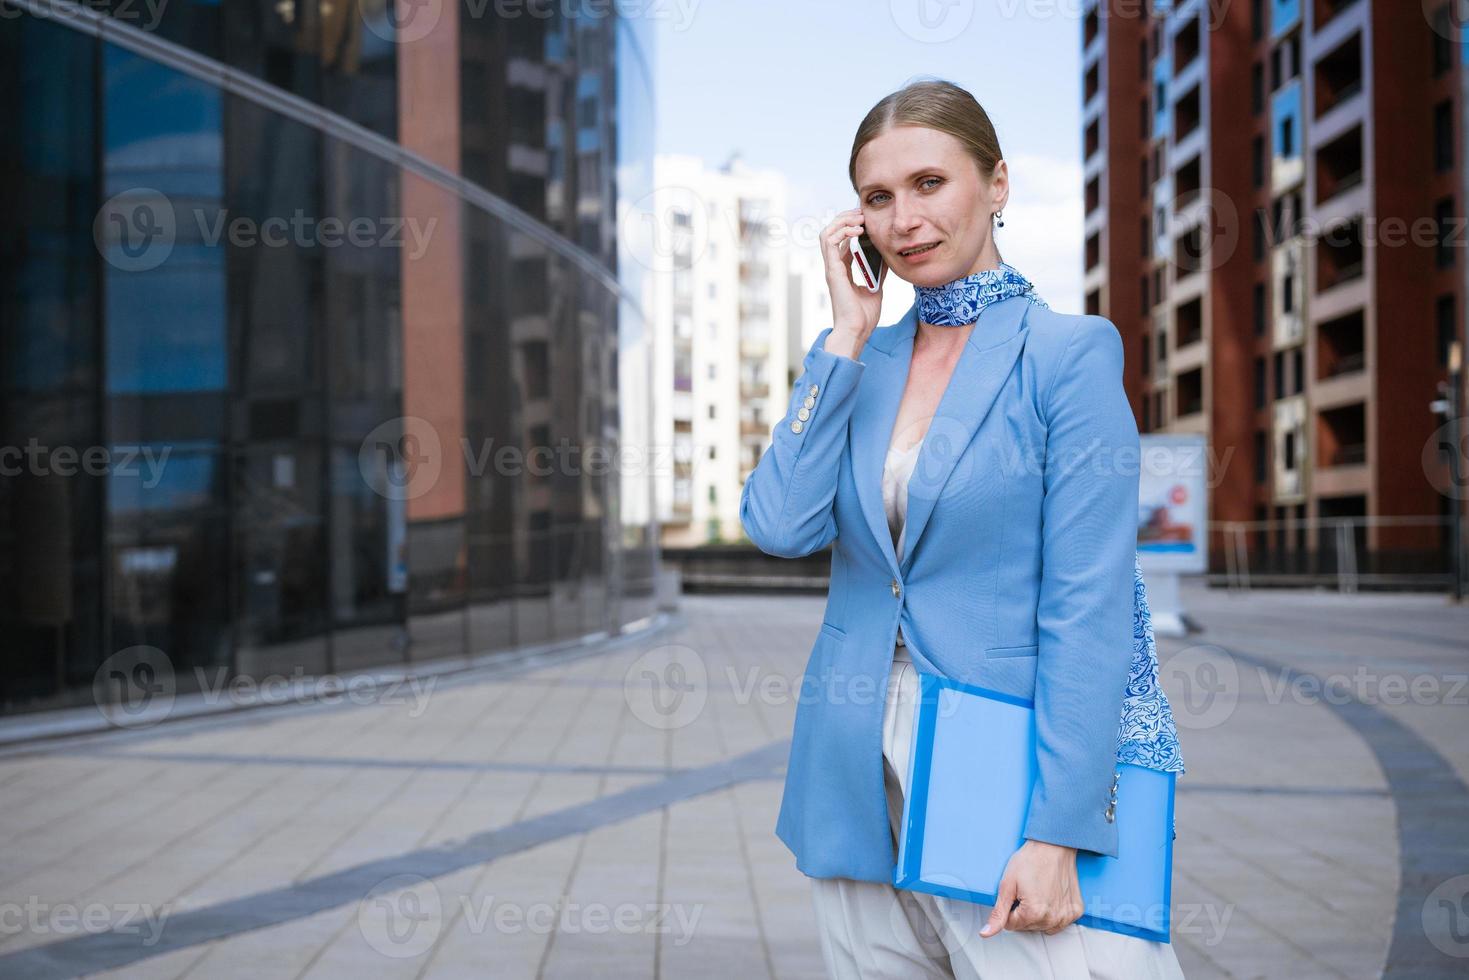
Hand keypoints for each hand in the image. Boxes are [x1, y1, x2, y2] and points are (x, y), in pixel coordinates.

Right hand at [820, 207, 885, 352]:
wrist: (857, 330)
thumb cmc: (864, 316)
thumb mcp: (876, 286)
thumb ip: (878, 270)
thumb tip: (887, 256)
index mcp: (842, 270)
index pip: (841, 240)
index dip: (851, 226)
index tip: (866, 219)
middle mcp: (834, 267)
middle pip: (831, 232)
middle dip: (845, 218)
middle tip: (862, 213)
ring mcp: (831, 268)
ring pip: (826, 234)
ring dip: (842, 222)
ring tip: (859, 219)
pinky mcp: (833, 271)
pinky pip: (829, 243)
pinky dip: (842, 232)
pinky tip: (857, 231)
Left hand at [978, 839, 1082, 937]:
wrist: (1054, 845)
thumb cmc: (1031, 860)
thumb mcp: (1007, 884)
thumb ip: (998, 913)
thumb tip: (986, 933)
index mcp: (1034, 913)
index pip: (1011, 925)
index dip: (1009, 908)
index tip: (1015, 893)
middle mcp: (1052, 919)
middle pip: (1027, 927)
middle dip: (1023, 912)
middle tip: (1026, 890)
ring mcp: (1066, 916)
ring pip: (1043, 926)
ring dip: (1038, 914)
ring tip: (1038, 892)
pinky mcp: (1076, 911)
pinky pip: (1059, 922)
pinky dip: (1053, 912)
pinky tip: (1050, 896)